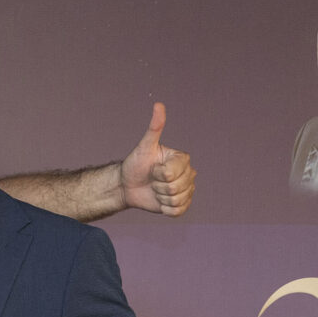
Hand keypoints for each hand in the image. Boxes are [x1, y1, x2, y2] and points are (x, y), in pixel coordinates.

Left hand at [121, 102, 194, 217]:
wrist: (128, 185)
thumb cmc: (136, 164)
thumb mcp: (144, 146)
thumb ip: (155, 127)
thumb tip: (158, 105)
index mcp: (182, 159)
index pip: (172, 173)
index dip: (158, 173)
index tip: (153, 168)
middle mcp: (189, 174)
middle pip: (176, 188)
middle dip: (159, 186)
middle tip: (152, 180)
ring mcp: (186, 190)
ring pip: (177, 200)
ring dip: (161, 197)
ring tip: (155, 189)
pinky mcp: (181, 206)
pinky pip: (177, 212)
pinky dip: (164, 209)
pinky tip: (159, 200)